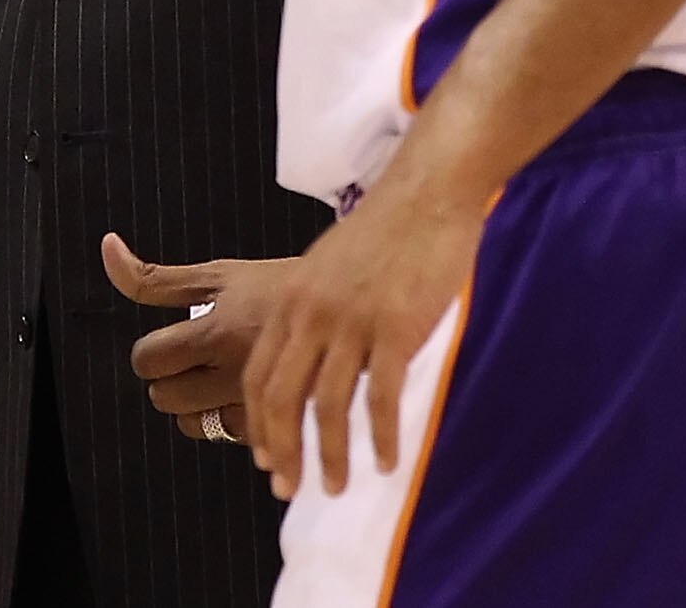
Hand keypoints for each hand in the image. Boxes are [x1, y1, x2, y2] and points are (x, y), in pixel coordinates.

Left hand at [102, 233, 299, 444]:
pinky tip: (239, 398)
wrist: (352, 307)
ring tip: (213, 383)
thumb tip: (108, 248)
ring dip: (193, 408)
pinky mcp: (281, 426)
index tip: (166, 348)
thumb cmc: (282, 287)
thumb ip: (156, 277)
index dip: (150, 354)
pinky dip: (225, 423)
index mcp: (218, 329)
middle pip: (165, 396)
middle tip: (190, 364)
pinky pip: (226, 439)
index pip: (150, 358)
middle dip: (168, 381)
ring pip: (191, 425)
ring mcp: (258, 403)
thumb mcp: (221, 274)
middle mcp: (235, 370)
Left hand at [242, 175, 485, 500]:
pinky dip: (381, 438)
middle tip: (290, 490)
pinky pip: (381, 398)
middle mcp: (312, 315)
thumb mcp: (327, 271)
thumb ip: (312, 316)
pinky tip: (386, 463)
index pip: (260, 377)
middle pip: (282, 399)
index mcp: (292, 302)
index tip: (267, 461)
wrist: (425, 194)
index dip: (259, 425)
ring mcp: (352, 322)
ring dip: (329, 455)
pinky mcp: (395, 328)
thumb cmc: (383, 233)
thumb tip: (310, 366)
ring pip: (327, 406)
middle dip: (283, 452)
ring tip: (335, 487)